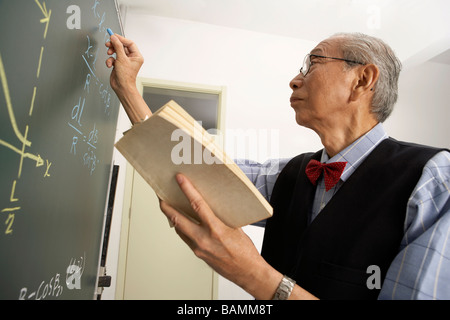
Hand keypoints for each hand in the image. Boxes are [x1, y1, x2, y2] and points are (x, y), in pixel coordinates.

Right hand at [105, 35, 150, 123]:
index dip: (121, 39)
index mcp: (137, 56)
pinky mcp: (119, 65)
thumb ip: (117, 46)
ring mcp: (125, 61)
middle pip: (122, 46)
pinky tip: (110, 65)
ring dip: (111, 52)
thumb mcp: (121, 59)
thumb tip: (114, 37)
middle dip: (114, 45)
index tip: (113, 36)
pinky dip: (110, 60)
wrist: (121, 87)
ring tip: (109, 54)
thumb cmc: (125, 76)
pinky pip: (113, 58)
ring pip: (116, 51)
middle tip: (108, 44)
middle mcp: (132, 58)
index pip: (129, 43)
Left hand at [159, 174, 282, 298]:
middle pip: (177, 219)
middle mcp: (204, 240)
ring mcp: (198, 248)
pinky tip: (182, 222)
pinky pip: (185, 238)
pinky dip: (181, 228)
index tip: (180, 179)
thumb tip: (210, 205)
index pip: (197, 205)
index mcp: (216, 230)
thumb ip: (220, 217)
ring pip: (179, 229)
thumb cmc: (245, 251)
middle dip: (166, 206)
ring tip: (169, 206)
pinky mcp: (198, 254)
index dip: (187, 190)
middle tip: (160, 195)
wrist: (247, 272)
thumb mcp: (235, 228)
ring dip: (172, 217)